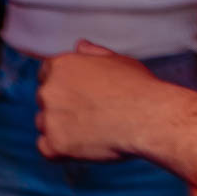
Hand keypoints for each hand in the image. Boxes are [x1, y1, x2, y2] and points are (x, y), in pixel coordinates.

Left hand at [35, 40, 153, 160]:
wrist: (152, 118)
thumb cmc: (141, 89)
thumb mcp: (119, 61)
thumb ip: (93, 54)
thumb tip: (79, 45)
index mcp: (60, 66)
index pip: (46, 75)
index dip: (65, 87)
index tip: (82, 97)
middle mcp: (49, 89)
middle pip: (45, 100)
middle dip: (64, 107)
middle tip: (96, 115)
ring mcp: (50, 117)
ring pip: (44, 124)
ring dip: (61, 128)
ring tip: (95, 130)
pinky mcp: (55, 144)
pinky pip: (46, 149)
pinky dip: (61, 150)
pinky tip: (85, 146)